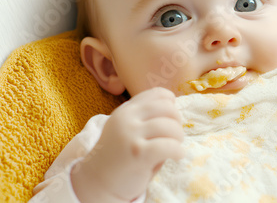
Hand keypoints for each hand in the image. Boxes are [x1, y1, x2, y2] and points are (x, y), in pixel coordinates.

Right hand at [71, 88, 183, 202]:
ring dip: (179, 137)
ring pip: (170, 126)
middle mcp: (127, 118)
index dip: (171, 104)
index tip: (172, 118)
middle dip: (177, 121)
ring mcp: (130, 134)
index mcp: (126, 110)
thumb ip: (147, 118)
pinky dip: (178, 150)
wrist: (97, 182)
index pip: (157, 94)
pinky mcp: (137, 153)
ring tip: (176, 147)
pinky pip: (168, 146)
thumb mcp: (128, 129)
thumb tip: (176, 111)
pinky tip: (177, 156)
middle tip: (175, 136)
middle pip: (167, 108)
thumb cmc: (120, 156)